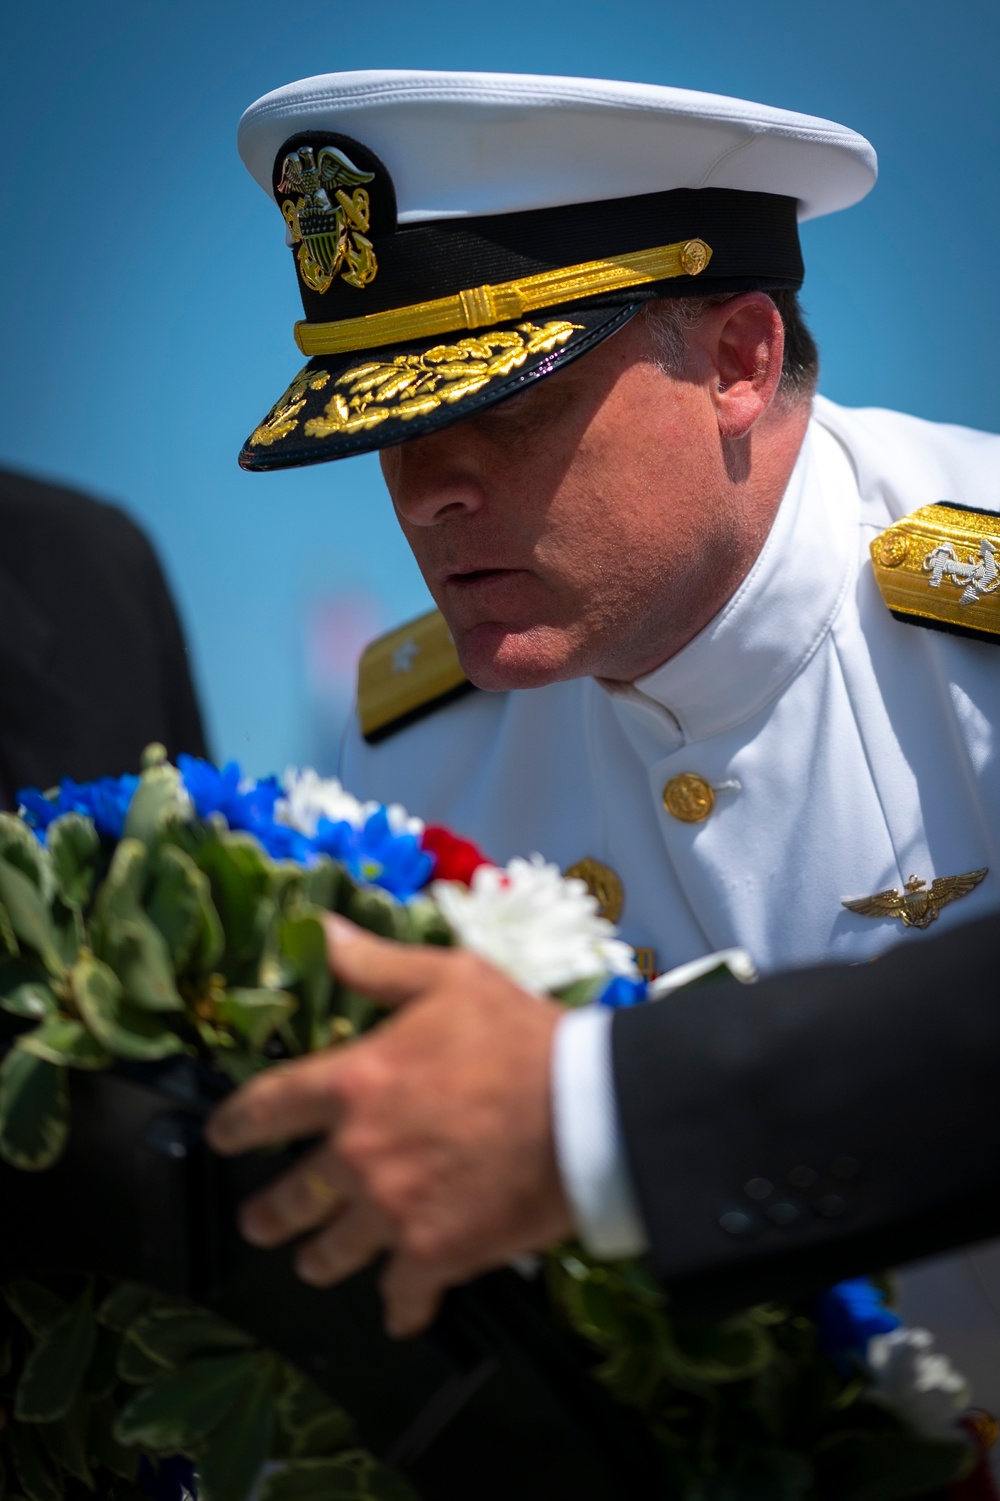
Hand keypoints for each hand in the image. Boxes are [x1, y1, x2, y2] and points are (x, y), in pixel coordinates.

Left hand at [205, 917, 572, 1335]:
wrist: (589, 1109)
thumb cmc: (518, 1036)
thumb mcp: (449, 978)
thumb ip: (377, 964)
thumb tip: (321, 932)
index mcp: (353, 1082)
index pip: (265, 1109)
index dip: (234, 1125)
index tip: (223, 1138)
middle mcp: (356, 1153)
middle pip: (290, 1198)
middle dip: (269, 1213)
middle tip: (261, 1221)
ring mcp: (392, 1211)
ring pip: (331, 1252)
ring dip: (319, 1259)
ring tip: (314, 1264)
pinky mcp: (436, 1254)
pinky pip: (401, 1294)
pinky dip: (399, 1306)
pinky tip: (399, 1312)